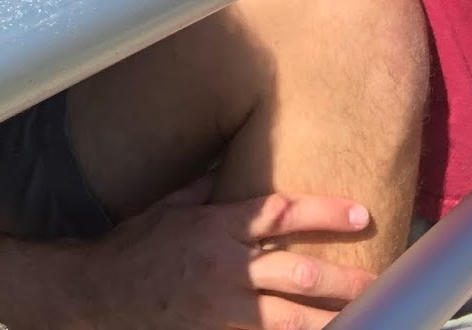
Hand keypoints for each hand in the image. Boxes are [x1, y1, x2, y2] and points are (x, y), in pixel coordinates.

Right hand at [78, 178, 377, 329]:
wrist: (92, 297)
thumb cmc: (132, 249)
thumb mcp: (170, 207)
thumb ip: (207, 188)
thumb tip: (233, 157)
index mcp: (217, 227)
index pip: (282, 213)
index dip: (325, 212)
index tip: (361, 213)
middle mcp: (225, 269)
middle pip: (299, 271)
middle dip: (344, 278)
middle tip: (379, 280)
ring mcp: (222, 311)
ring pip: (292, 317)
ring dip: (331, 318)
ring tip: (367, 318)